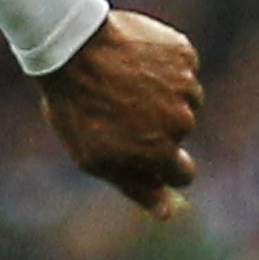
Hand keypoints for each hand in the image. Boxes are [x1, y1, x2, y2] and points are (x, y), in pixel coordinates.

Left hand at [38, 7, 201, 219]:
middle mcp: (181, 122)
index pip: (182, 174)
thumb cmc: (77, 107)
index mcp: (160, 153)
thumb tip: (168, 213)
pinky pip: (182, 67)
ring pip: (184, 99)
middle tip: (120, 110)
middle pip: (180, 134)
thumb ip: (135, 186)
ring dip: (162, 94)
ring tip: (123, 83)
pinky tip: (133, 60)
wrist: (73, 46)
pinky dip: (163, 65)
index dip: (163, 166)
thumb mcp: (95, 158)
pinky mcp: (184, 54)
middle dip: (157, 127)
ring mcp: (185, 86)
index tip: (143, 152)